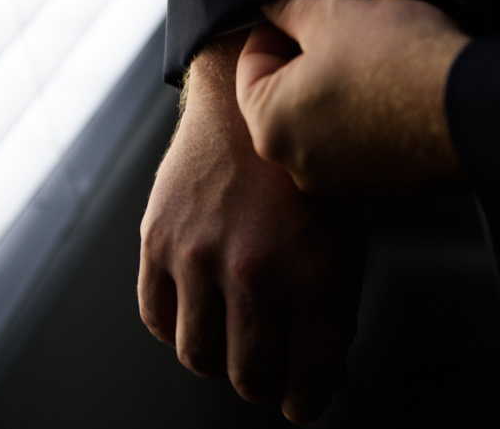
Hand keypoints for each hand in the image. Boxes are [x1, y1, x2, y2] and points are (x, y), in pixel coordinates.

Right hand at [138, 33, 364, 423]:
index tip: (301, 400)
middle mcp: (255, 271)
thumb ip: (331, 310)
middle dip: (265, 384)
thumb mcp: (342, 239)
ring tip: (232, 341)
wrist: (247, 100)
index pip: (308, 381)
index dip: (305, 402)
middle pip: (250, 377)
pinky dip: (178, 326)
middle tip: (269, 372)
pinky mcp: (157, 239)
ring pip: (199, 357)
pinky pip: (158, 318)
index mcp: (315, 274)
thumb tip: (315, 380)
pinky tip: (199, 309)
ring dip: (219, 361)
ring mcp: (200, 256)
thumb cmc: (303, 174)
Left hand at [236, 0, 471, 196]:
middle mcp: (297, 166)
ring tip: (379, 63)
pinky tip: (399, 93)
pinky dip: (371, 119)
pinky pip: (360, 144)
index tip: (310, 16)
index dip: (280, 28)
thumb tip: (271, 4)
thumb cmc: (401, 62)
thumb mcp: (334, 12)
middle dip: (310, 62)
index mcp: (270, 125)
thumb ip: (289, 6)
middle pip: (286, 96)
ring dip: (341, 90)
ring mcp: (342, 183)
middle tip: (347, 36)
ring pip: (324, 120)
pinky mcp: (382, 188)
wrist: (474, 108)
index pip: (251, 63)